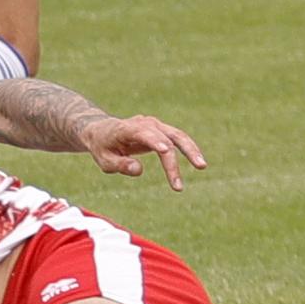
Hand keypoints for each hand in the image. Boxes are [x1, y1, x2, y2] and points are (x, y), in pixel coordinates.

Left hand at [80, 116, 206, 191]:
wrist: (102, 131)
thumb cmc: (102, 147)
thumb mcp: (104, 160)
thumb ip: (120, 165)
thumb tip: (139, 170)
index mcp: (127, 129)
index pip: (144, 133)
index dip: (155, 142)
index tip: (166, 151)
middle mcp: (144, 124)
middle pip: (164, 138)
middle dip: (176, 158)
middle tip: (182, 179)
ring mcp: (154, 125)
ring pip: (177, 135)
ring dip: (191, 149)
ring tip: (202, 166)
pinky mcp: (161, 130)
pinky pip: (178, 138)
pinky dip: (189, 149)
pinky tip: (198, 162)